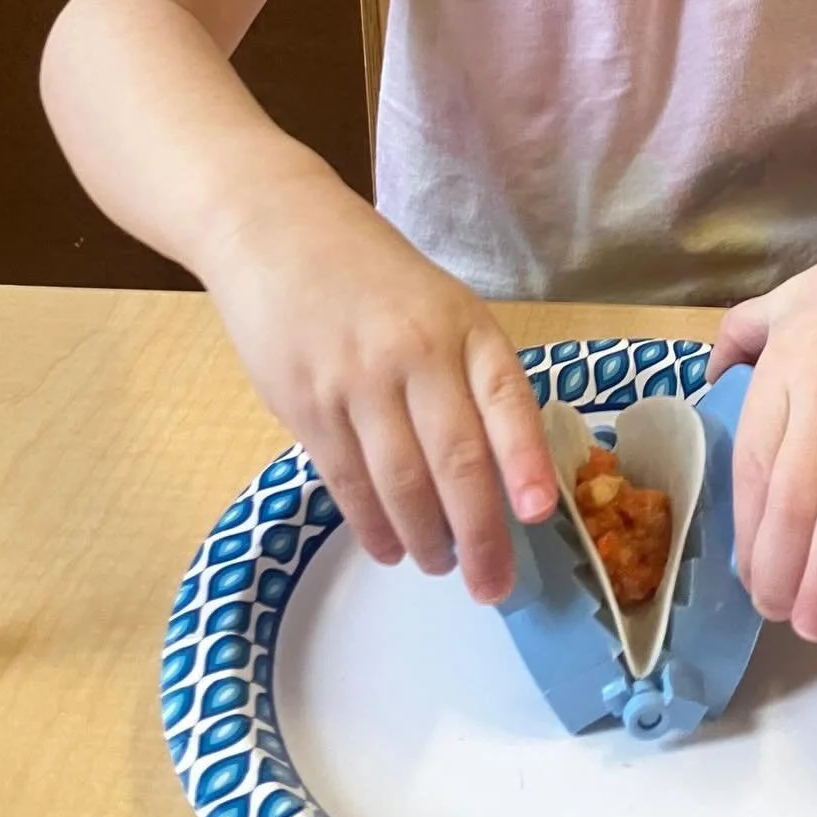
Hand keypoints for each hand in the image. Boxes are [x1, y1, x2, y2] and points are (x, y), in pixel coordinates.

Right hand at [204, 178, 556, 603]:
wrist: (277, 231)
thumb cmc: (374, 275)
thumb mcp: (441, 306)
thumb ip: (469, 375)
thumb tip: (504, 472)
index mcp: (463, 326)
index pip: (506, 398)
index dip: (525, 459)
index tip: (539, 513)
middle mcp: (415, 353)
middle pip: (454, 459)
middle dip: (479, 534)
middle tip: (494, 585)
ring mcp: (356, 381)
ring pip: (400, 483)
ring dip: (425, 539)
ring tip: (441, 565)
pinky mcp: (305, 405)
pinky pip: (347, 482)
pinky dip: (373, 525)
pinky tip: (390, 547)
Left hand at [707, 231, 816, 642]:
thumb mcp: (787, 298)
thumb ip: (741, 338)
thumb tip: (706, 380)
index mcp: (786, 369)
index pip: (751, 463)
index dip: (744, 528)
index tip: (746, 572)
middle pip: (791, 498)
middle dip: (777, 568)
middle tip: (777, 617)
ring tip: (815, 624)